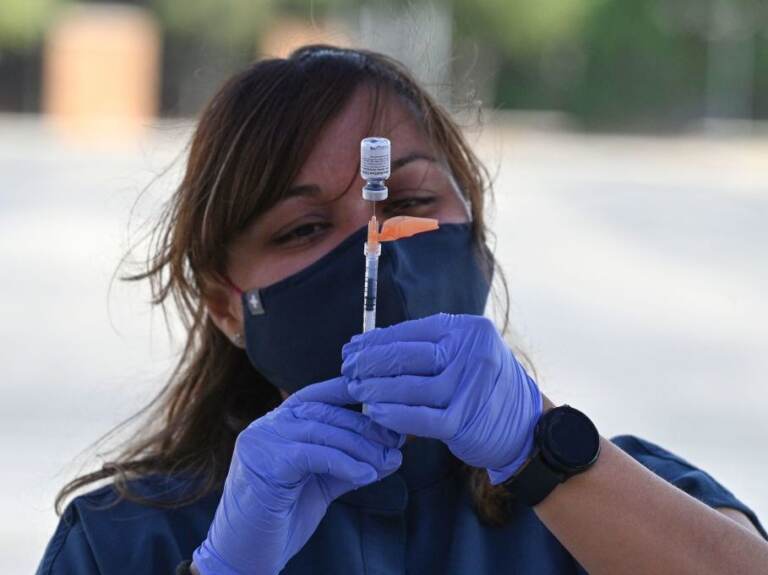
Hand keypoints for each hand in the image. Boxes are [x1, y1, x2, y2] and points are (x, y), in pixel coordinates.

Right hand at [193, 377, 404, 574]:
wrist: (246, 555)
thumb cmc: (282, 518)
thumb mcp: (321, 482)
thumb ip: (348, 463)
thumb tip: (392, 453)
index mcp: (278, 423)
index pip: (318, 396)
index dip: (351, 393)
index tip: (386, 400)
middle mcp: (267, 425)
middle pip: (326, 414)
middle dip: (366, 427)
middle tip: (397, 442)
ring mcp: (262, 441)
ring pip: (323, 432)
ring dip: (362, 447)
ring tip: (388, 461)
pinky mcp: (265, 462)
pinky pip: (315, 455)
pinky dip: (345, 464)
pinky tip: (367, 475)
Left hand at [341, 313, 541, 483]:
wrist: (525, 427)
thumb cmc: (483, 388)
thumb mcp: (464, 356)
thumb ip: (427, 349)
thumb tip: (370, 345)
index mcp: (468, 330)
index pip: (411, 332)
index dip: (375, 341)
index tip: (351, 349)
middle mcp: (472, 352)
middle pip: (407, 355)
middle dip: (370, 363)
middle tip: (347, 370)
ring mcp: (470, 387)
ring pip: (410, 386)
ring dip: (376, 389)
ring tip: (356, 390)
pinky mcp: (466, 420)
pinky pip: (420, 418)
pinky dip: (394, 415)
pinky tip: (375, 412)